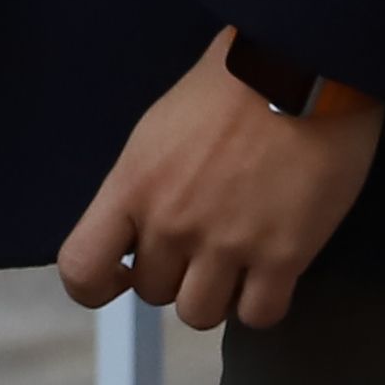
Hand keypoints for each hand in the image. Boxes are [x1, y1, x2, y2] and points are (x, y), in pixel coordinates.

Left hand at [55, 29, 382, 332]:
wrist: (302, 68)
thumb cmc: (231, 87)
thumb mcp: (158, 131)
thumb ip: (142, 186)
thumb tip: (139, 228)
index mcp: (133, 186)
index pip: (82, 267)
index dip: (96, 285)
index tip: (122, 275)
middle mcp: (172, 223)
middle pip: (153, 294)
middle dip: (175, 276)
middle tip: (204, 245)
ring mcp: (227, 244)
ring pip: (200, 316)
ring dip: (217, 295)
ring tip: (239, 260)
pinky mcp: (283, 256)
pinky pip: (259, 317)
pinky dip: (263, 303)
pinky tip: (272, 271)